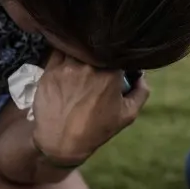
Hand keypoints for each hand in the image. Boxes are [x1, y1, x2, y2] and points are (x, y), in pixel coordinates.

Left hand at [30, 51, 148, 164]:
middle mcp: (87, 65)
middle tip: (99, 62)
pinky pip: (57, 52)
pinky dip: (64, 53)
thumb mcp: (128, 115)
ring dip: (81, 50)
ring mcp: (66, 66)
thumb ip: (141, 91)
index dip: (118, 53)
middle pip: (95, 46)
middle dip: (99, 51)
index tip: (117, 60)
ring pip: (76, 46)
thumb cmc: (97, 130)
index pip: (117, 50)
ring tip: (83, 61)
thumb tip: (141, 75)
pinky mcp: (49, 70)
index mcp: (110, 72)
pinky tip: (68, 61)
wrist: (61, 143)